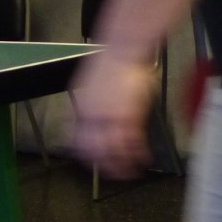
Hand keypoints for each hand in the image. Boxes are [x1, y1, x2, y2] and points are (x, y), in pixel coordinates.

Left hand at [70, 47, 157, 179]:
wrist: (122, 49)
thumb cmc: (112, 64)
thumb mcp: (93, 87)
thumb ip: (93, 106)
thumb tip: (92, 119)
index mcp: (83, 108)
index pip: (78, 139)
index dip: (86, 153)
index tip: (91, 160)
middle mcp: (93, 115)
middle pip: (94, 150)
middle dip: (103, 165)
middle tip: (111, 172)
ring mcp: (110, 116)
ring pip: (113, 150)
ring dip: (122, 164)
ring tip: (129, 172)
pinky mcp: (128, 115)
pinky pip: (132, 141)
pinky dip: (138, 154)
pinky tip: (143, 159)